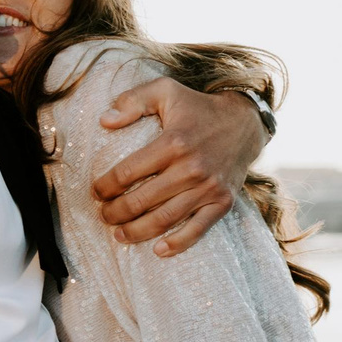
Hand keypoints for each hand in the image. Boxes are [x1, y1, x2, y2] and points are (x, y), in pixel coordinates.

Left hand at [91, 80, 266, 256]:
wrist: (245, 123)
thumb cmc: (198, 108)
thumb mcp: (165, 91)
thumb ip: (133, 101)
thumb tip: (104, 121)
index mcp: (173, 142)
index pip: (128, 172)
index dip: (106, 186)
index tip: (96, 192)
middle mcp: (191, 168)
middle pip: (142, 200)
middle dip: (115, 212)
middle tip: (103, 215)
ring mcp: (208, 188)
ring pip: (164, 219)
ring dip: (137, 231)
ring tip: (119, 234)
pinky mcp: (223, 202)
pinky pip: (198, 229)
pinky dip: (178, 244)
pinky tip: (158, 250)